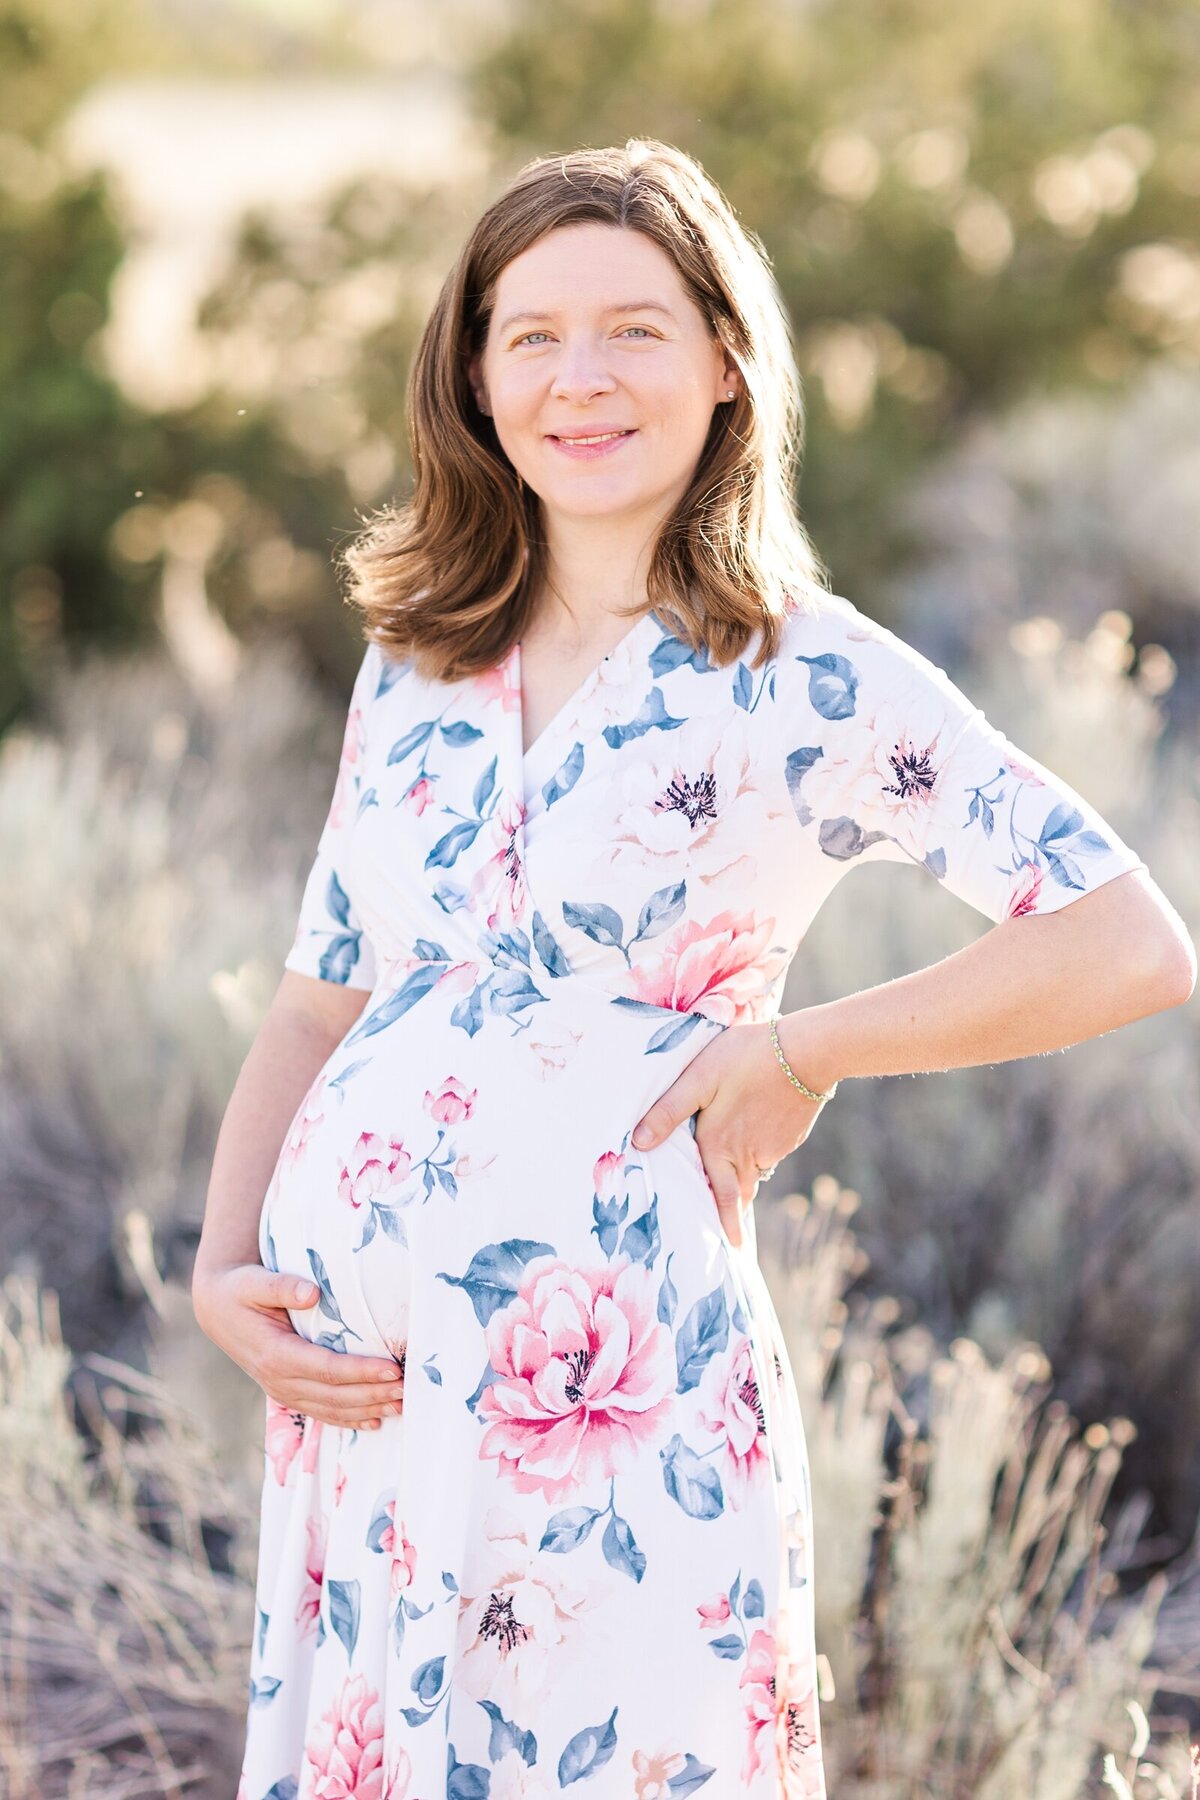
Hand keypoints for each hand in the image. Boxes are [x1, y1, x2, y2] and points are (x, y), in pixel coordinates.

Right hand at [192, 1262, 404, 1429]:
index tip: (391, 1369)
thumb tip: (312, 1292)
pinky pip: (322, 1412)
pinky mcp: (288, 1393)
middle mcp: (279, 1380)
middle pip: (334, 1395)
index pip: (327, 1369)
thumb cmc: (241, 1290)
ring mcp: (283, 1391)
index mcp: (275, 1354)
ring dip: (367, 1410)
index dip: (361, 1372)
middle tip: (407, 1389)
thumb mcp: (255, 1282)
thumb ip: (281, 1286)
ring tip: (401, 1405)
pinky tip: (375, 1420)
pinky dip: (349, 1419)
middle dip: (373, 1394)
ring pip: (331, 1409)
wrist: (218, 1309)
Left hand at [629, 1018, 830, 1248]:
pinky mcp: (793, 1134)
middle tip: (730, 1229)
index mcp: (721, 1146)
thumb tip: (638, 1142)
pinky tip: (757, 1130)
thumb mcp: (698, 1078)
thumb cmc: (745, 1059)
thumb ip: (668, 1111)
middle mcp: (748, 1154)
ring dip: (744, 1174)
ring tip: (734, 1166)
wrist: (807, 1051)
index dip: (725, 1224)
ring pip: (755, 1169)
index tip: (732, 1249)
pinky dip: (761, 1150)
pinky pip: (771, 1151)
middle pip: (740, 1190)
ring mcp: (775, 1146)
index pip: (722, 1198)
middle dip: (734, 1210)